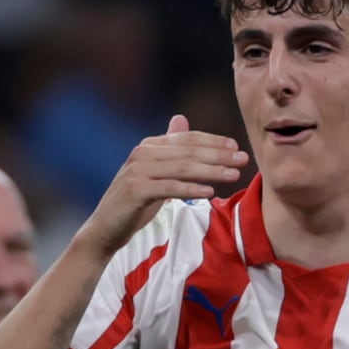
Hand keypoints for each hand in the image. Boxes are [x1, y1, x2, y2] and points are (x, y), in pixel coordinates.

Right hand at [85, 114, 250, 251]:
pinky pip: (169, 188)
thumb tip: (180, 119)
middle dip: (218, 155)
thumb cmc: (134, 203)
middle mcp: (142, 153)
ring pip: (182, 168)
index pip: (187, 139)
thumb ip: (169, 150)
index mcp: (149, 146)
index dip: (213, 141)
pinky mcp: (135, 191)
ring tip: (233, 174)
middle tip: (243, 159)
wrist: (105, 229)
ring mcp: (137, 171)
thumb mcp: (154, 173)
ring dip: (211, 170)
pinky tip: (210, 192)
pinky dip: (191, 189)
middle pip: (188, 151)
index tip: (236, 146)